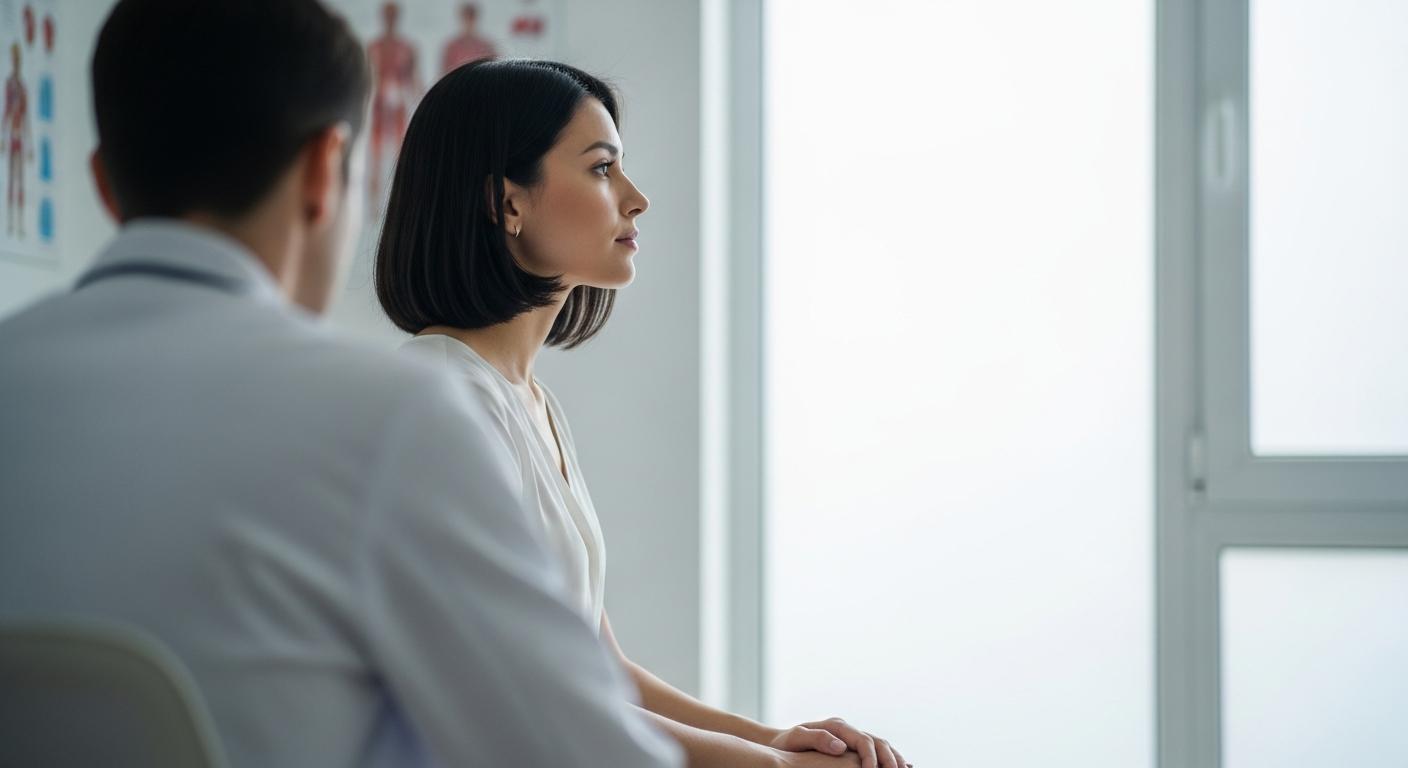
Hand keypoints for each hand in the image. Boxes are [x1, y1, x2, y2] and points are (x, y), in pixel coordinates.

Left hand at [787, 717, 909, 767]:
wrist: (782, 741)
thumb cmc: (787, 742)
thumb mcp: (797, 738)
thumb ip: (818, 738)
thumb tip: (841, 746)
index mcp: (837, 726)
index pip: (863, 741)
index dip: (872, 758)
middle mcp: (847, 729)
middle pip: (878, 741)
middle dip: (890, 759)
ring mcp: (851, 736)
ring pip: (881, 745)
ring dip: (894, 758)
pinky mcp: (851, 746)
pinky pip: (874, 750)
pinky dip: (888, 758)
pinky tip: (898, 767)